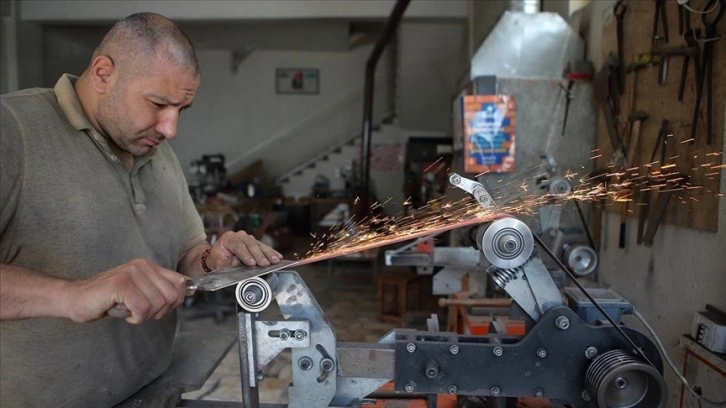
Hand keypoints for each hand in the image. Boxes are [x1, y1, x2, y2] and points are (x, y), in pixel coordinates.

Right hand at [66, 259, 188, 323]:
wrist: (76, 299)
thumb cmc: (109, 300)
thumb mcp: (141, 293)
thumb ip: (162, 290)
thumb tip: (189, 291)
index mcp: (149, 266)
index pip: (181, 283)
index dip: (174, 302)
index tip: (157, 309)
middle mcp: (142, 266)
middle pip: (172, 296)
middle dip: (159, 312)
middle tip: (141, 313)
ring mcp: (131, 273)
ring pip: (158, 304)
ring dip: (145, 316)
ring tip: (130, 311)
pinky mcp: (121, 284)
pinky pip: (143, 308)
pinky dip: (136, 318)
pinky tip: (125, 314)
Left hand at [206, 230, 282, 269]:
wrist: (218, 257)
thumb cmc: (217, 260)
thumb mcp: (217, 264)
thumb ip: (226, 263)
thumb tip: (236, 262)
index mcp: (228, 239)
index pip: (238, 246)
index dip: (246, 255)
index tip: (252, 263)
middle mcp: (238, 236)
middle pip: (250, 244)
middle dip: (259, 255)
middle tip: (266, 263)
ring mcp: (247, 238)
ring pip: (259, 245)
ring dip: (268, 253)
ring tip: (275, 260)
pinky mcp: (254, 242)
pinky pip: (263, 246)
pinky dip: (271, 252)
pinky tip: (277, 256)